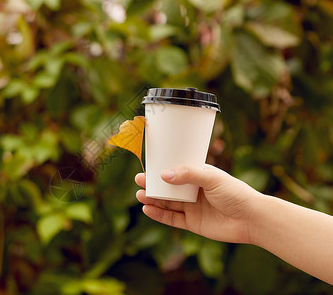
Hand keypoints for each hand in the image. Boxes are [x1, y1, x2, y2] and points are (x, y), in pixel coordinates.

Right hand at [135, 164, 260, 243]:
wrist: (252, 219)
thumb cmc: (235, 193)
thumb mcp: (212, 178)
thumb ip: (188, 174)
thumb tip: (163, 175)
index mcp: (198, 176)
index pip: (175, 172)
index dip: (160, 170)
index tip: (146, 168)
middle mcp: (193, 191)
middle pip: (168, 189)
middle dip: (152, 185)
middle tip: (138, 181)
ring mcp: (192, 208)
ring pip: (167, 203)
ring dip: (153, 200)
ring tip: (140, 195)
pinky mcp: (192, 223)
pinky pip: (172, 219)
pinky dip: (159, 215)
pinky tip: (148, 209)